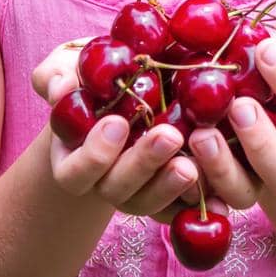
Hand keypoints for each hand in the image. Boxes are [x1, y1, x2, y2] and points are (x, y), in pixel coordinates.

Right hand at [31, 37, 200, 223]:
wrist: (127, 88)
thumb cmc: (92, 76)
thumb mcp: (69, 67)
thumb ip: (57, 74)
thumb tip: (62, 88)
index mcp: (73, 157)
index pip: (76, 172)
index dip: (95, 154)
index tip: (117, 122)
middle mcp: (104, 182)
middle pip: (117, 189)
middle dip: (143, 164)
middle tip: (170, 135)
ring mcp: (137, 192)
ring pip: (150, 202)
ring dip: (170, 186)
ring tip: (193, 164)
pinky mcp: (169, 195)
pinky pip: (181, 210)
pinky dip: (198, 205)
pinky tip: (218, 199)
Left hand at [186, 34, 275, 205]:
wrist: (243, 106)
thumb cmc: (275, 75)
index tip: (266, 48)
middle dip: (262, 141)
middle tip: (239, 106)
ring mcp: (249, 182)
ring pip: (243, 192)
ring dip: (222, 166)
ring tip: (201, 135)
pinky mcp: (214, 190)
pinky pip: (203, 198)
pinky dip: (191, 181)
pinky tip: (177, 158)